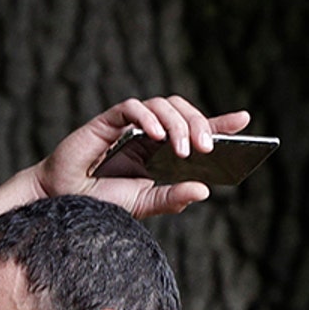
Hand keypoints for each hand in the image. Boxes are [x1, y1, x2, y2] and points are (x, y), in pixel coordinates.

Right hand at [33, 96, 253, 216]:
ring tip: (182, 150)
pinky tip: (156, 136)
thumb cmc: (102, 202)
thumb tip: (205, 191)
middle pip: (182, 111)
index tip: (245, 119)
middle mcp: (150, 134)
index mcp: (163, 151)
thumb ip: (173, 198)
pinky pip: (132, 107)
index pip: (197, 129)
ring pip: (162, 105)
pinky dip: (147, 117)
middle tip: (208, 147)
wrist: (63, 202)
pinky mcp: (107, 121)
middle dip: (200, 124)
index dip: (221, 122)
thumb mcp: (144, 204)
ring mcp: (129, 125)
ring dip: (177, 124)